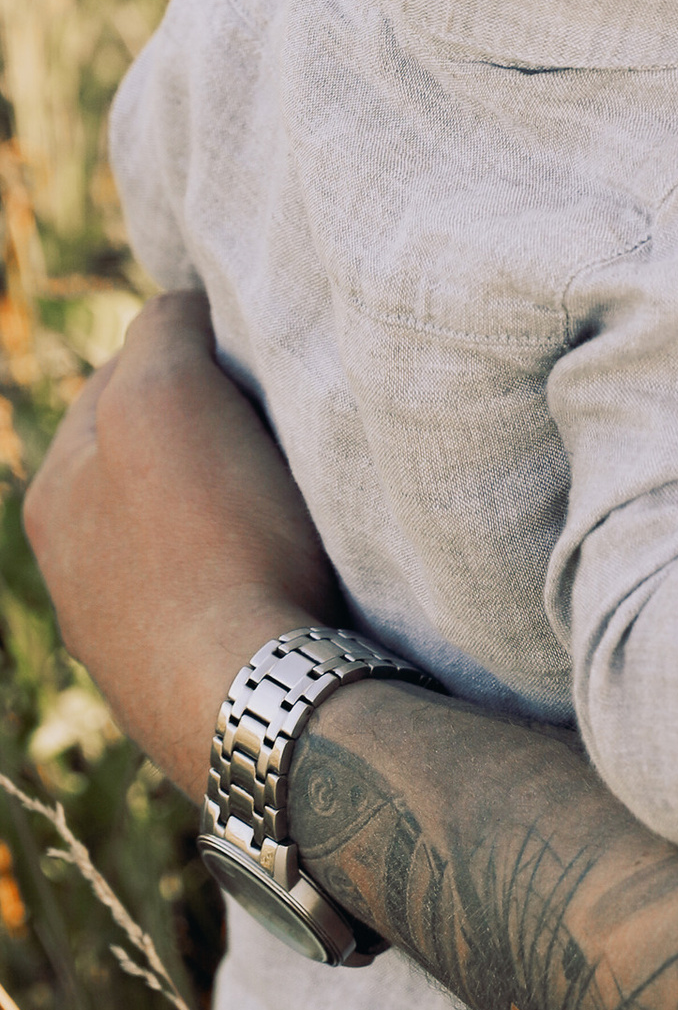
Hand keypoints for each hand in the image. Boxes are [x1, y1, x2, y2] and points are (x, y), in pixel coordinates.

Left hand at [22, 290, 333, 798]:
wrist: (258, 701)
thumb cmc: (217, 541)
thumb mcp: (171, 396)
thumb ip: (163, 331)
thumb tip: (179, 308)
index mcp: (52, 495)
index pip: (121, 377)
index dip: (193, 355)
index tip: (259, 362)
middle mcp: (70, 571)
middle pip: (151, 462)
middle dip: (208, 439)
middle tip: (282, 431)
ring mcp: (123, 641)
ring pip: (182, 538)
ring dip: (228, 515)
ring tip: (292, 510)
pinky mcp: (182, 691)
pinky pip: (215, 606)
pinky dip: (245, 581)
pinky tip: (288, 583)